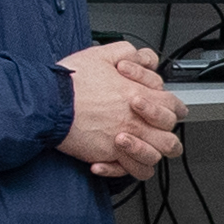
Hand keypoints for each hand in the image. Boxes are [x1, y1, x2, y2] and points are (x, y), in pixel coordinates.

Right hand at [59, 44, 184, 179]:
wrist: (49, 103)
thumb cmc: (71, 82)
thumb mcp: (102, 55)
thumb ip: (127, 52)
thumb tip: (141, 56)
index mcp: (139, 96)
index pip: (173, 106)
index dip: (174, 107)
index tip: (169, 109)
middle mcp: (135, 122)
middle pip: (169, 136)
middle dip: (166, 133)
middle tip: (156, 130)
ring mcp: (124, 142)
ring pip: (155, 157)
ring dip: (151, 152)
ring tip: (139, 145)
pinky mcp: (108, 155)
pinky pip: (131, 171)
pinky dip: (130, 168)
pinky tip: (120, 159)